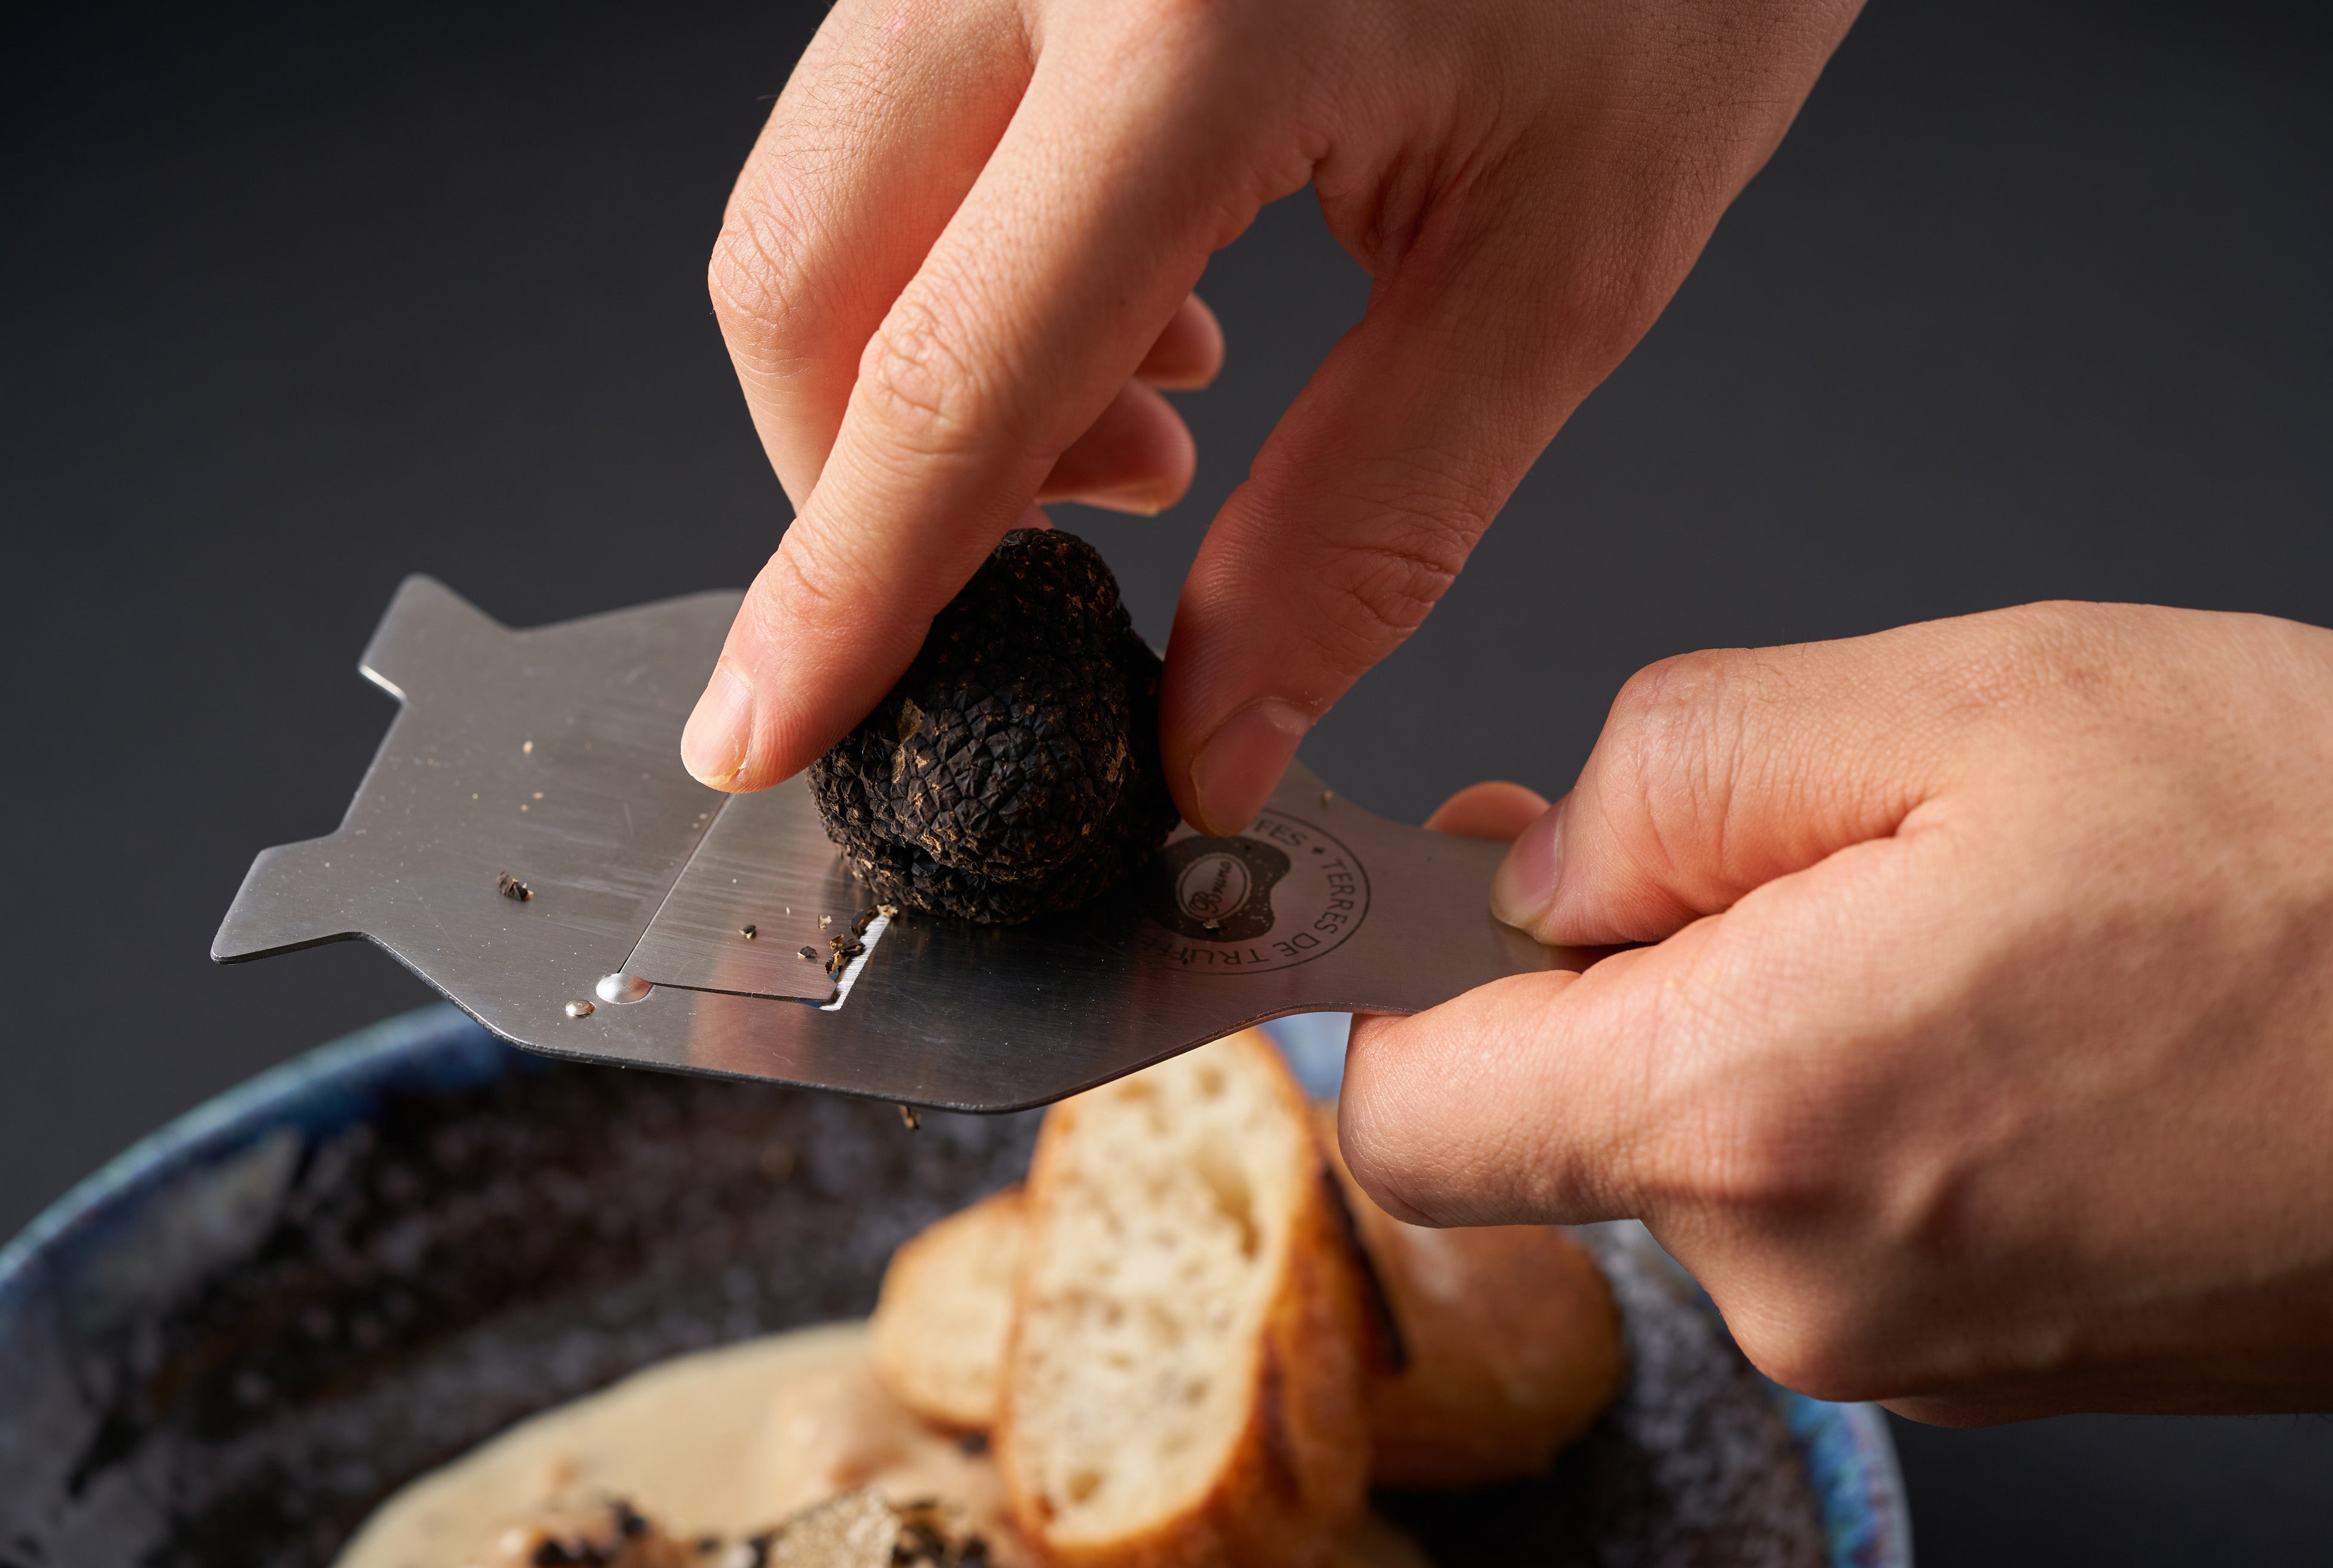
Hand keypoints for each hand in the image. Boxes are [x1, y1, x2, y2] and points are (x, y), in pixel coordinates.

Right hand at [683, 0, 1863, 830]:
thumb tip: (1214, 731)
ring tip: (1159, 411)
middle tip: (1075, 544)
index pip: (949, 373)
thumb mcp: (1559, 266)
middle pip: (805, 275)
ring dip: (933, 367)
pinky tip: (1141, 290)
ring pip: (829, 192)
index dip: (845, 591)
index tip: (773, 726)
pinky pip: (898, 112)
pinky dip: (970, 258)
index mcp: (1193, 18)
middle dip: (877, 484)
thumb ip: (1366, 525)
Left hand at [1338, 602, 2332, 1421]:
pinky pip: (1831, 1206)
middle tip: (1814, 844)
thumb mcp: (1964, 701)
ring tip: (1970, 922)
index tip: (1443, 893)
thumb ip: (1674, 769)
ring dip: (1768, 1017)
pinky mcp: (1988, 1356)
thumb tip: (1533, 861)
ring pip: (1708, 1152)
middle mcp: (1801, 1278)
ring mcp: (1900, 1344)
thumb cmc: (2326, 863)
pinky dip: (1865, 1094)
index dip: (1400, 986)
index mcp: (1750, 1111)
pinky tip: (2021, 1011)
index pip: (1409, 1112)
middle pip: (1563, 1120)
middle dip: (1629, 968)